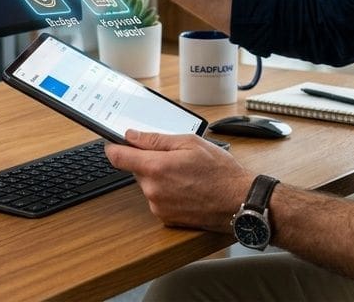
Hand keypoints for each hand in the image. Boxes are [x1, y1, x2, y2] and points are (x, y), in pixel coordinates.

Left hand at [104, 130, 252, 231]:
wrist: (239, 202)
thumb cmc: (220, 172)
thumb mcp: (190, 143)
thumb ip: (156, 139)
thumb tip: (132, 136)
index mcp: (156, 167)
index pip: (117, 156)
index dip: (114, 147)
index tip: (115, 143)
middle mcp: (152, 189)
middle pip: (136, 170)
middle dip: (149, 162)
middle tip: (174, 158)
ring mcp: (158, 206)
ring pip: (148, 185)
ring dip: (159, 178)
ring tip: (186, 175)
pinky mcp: (166, 218)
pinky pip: (158, 199)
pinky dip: (167, 193)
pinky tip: (187, 188)